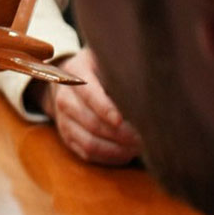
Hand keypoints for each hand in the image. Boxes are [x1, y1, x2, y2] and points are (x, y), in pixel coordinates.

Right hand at [32, 48, 141, 165]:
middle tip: (146, 137)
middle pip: (91, 122)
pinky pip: (86, 153)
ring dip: (116, 149)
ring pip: (88, 142)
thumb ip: (123, 67)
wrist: (70, 78)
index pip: (89, 93)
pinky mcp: (67, 136)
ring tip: (140, 147)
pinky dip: (109, 157)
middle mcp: (64, 97)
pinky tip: (127, 153)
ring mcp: (63, 119)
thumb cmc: (100, 66)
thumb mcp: (108, 57)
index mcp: (75, 72)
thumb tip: (150, 86)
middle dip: (121, 133)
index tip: (123, 119)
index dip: (106, 109)